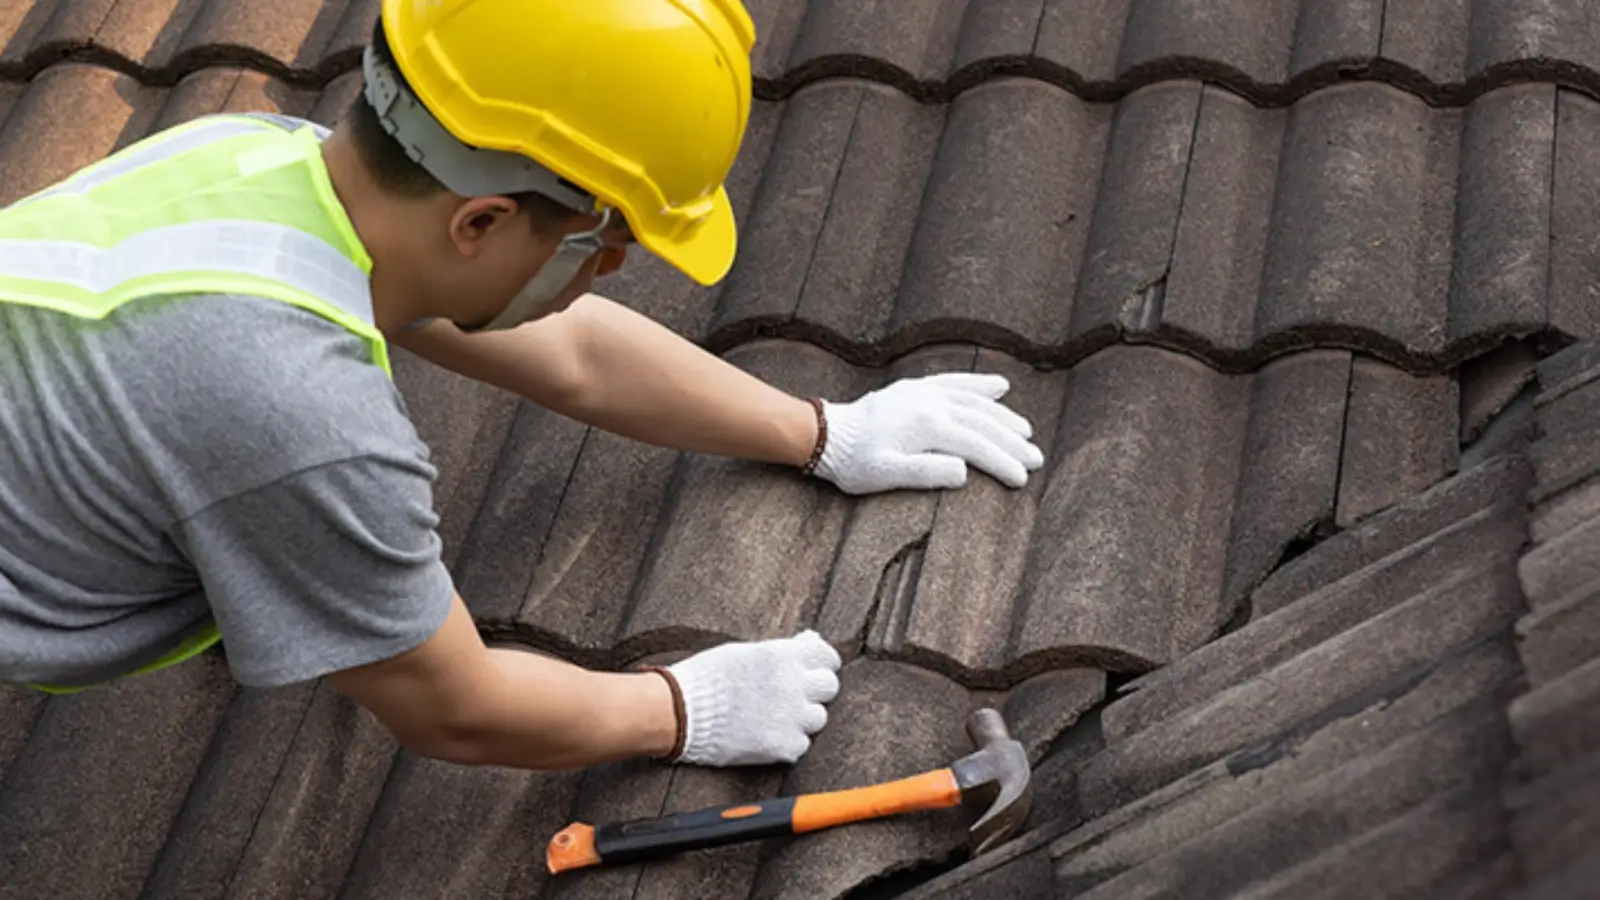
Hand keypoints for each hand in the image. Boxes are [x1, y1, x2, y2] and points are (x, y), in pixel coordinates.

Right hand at [663, 629, 841, 765]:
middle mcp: (794, 684)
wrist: (681, 712)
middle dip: (815, 690)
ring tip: (777, 716)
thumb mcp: (745, 652)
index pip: (827, 656)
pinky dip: (788, 742)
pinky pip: (801, 745)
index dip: (822, 663)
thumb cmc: (707, 677)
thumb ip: (781, 650)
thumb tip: (811, 641)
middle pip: (829, 687)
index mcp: (784, 656)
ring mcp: (791, 717)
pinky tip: (767, 734)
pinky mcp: (782, 746)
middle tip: (796, 695)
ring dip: (802, 717)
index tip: (815, 669)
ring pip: (818, 718)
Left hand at [810, 373, 1043, 494]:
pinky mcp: (917, 389)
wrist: (827, 435)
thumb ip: (926, 473)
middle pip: (982, 422)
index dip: (1002, 462)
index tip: (1023, 479)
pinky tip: (1000, 387)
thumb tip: (965, 471)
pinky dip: (979, 384)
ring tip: (1026, 432)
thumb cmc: (855, 462)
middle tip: (1037, 459)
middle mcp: (931, 403)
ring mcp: (925, 393)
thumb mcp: (886, 475)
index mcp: (928, 426)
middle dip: (1012, 441)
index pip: (976, 445)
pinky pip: (955, 382)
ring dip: (1003, 416)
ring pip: (975, 401)